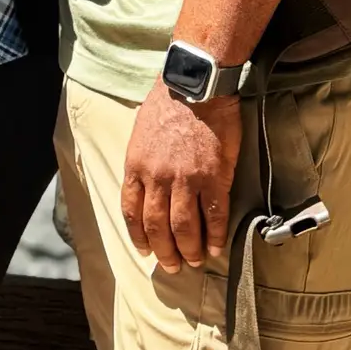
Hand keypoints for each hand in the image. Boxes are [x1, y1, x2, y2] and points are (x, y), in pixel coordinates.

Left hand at [121, 83, 240, 273]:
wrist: (197, 83)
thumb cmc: (167, 101)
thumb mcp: (141, 132)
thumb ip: (142, 162)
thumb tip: (146, 184)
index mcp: (136, 166)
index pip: (132, 213)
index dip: (139, 237)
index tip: (146, 250)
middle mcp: (157, 178)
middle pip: (157, 227)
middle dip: (165, 252)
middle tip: (173, 266)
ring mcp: (186, 180)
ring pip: (184, 228)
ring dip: (190, 250)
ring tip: (195, 261)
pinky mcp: (214, 177)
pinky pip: (214, 216)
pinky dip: (215, 236)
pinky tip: (217, 247)